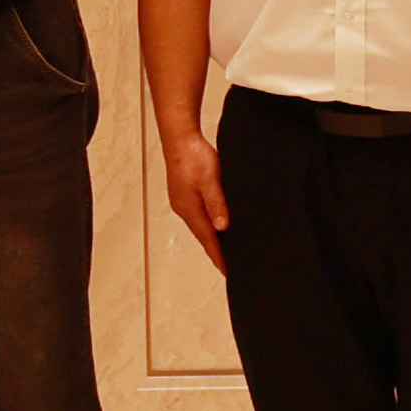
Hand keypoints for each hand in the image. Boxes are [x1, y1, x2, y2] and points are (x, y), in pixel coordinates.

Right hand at [159, 121, 229, 274]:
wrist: (180, 137)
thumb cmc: (193, 155)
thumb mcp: (210, 179)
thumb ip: (216, 203)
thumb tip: (222, 227)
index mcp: (190, 209)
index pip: (208, 240)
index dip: (219, 257)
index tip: (229, 272)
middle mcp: (184, 209)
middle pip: (203, 237)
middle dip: (216, 253)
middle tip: (230, 269)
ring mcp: (183, 202)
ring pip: (201, 227)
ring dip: (212, 240)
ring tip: (225, 252)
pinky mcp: (185, 195)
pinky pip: (198, 217)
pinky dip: (208, 226)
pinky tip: (216, 226)